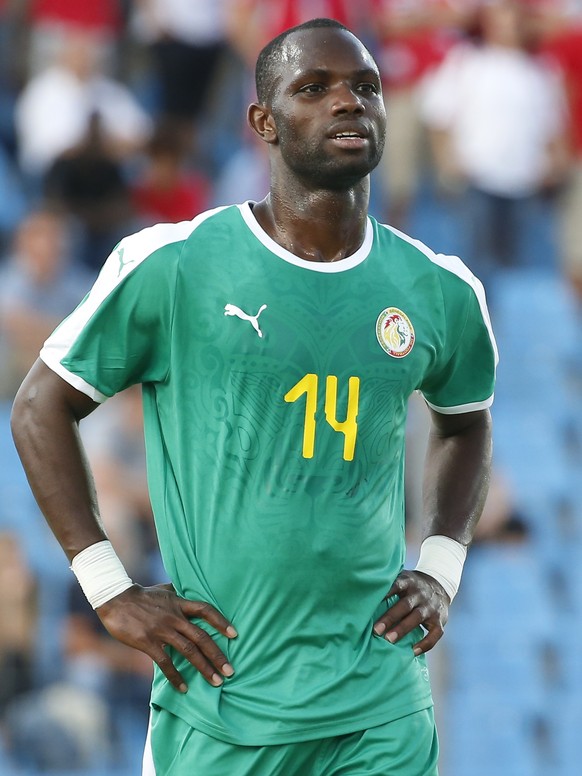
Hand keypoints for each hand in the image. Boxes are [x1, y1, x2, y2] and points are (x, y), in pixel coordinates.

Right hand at [96, 583, 236, 691]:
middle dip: (217, 655)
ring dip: (203, 668)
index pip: (206, 610)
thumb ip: (179, 593)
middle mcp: (174, 617)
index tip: (235, 634)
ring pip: (188, 651)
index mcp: (179, 603)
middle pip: (201, 637)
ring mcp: (161, 630)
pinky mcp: (148, 642)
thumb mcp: (165, 590)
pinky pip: (165, 662)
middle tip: (230, 671)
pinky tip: (184, 688)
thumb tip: (190, 590)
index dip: (221, 622)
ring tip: (216, 681)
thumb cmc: (142, 595)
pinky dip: (176, 676)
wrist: (116, 599)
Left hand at [373, 571, 448, 655]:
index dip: (385, 592)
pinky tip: (413, 651)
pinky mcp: (440, 620)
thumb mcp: (402, 579)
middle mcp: (420, 593)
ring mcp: (431, 607)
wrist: (440, 584)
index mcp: (408, 582)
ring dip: (403, 629)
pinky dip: (425, 644)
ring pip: (417, 618)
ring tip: (389, 640)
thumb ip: (388, 585)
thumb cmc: (411, 586)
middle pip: (405, 605)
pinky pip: (435, 634)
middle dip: (390, 617)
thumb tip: (360, 595)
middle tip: (376, 630)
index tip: (372, 600)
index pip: (396, 585)